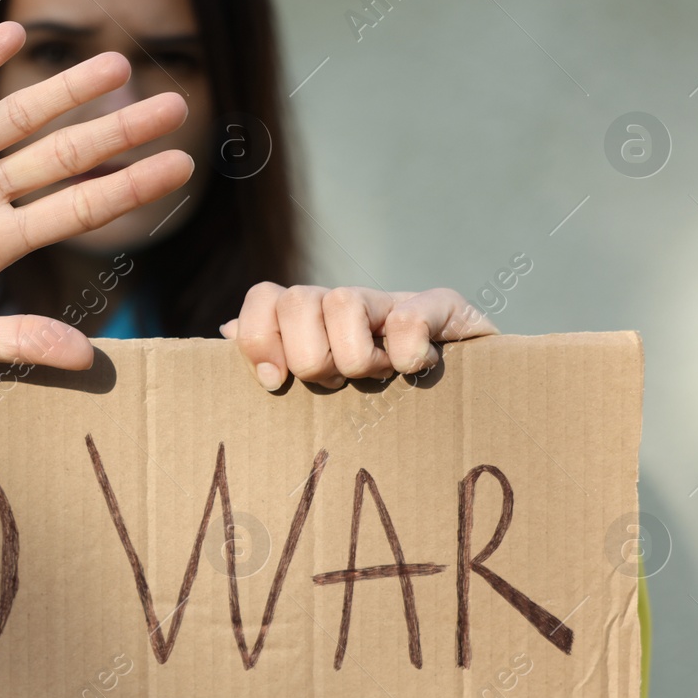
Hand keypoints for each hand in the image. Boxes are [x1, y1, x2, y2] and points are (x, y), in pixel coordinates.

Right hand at [0, 21, 192, 368]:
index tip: (182, 168)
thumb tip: (88, 359)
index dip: (128, 188)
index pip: (76, 211)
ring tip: (117, 64)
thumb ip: (8, 341)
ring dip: (63, 91)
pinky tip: (13, 36)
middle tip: (178, 104)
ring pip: (13, 119)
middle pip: (62, 157)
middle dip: (118, 131)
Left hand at [219, 284, 497, 389]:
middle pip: (297, 302)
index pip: (265, 296)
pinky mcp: (443, 307)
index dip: (260, 338)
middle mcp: (347, 301)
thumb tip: (227, 332)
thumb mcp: (321, 383)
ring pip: (342, 302)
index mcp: (312, 319)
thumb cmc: (380, 401)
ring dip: (359, 357)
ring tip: (380, 376)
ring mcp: (394, 300)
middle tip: (341, 382)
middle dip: (313, 358)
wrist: (470, 396)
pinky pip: (407, 317)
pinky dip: (405, 352)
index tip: (273, 380)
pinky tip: (415, 368)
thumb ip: (274, 353)